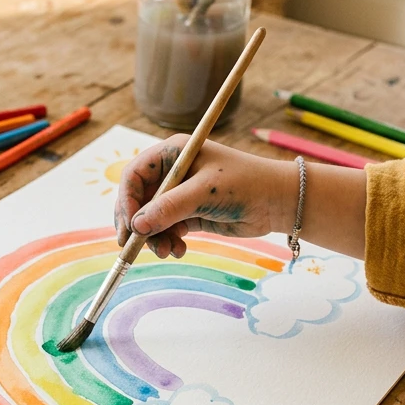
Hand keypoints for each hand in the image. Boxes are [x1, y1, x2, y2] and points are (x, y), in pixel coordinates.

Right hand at [114, 135, 296, 257]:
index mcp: (172, 153)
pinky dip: (167, 242)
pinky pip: (166, 230)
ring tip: (167, 252)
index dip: (127, 199)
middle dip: (137, 224)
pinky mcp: (189, 214)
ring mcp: (179, 194)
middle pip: (138, 199)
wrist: (278, 202)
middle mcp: (172, 172)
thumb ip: (168, 208)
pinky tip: (178, 250)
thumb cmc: (245, 184)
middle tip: (134, 246)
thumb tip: (136, 226)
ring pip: (150, 219)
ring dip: (153, 238)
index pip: (135, 175)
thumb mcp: (204, 193)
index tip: (129, 225)